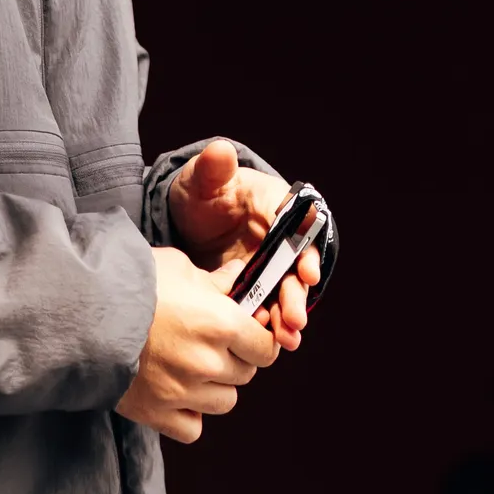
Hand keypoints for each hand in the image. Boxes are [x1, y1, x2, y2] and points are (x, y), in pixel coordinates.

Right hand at [115, 246, 276, 440]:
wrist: (83, 314)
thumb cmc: (133, 283)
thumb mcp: (179, 267)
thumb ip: (215, 280)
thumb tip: (239, 278)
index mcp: (219, 323)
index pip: (265, 347)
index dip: (262, 339)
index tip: (254, 334)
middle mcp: (207, 362)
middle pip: (246, 374)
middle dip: (237, 358)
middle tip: (217, 344)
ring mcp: (182, 393)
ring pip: (225, 402)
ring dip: (217, 386)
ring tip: (196, 367)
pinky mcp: (157, 414)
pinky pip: (193, 428)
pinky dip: (191, 415)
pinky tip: (179, 393)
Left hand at [166, 137, 322, 349]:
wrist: (187, 220)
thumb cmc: (201, 193)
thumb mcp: (202, 180)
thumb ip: (212, 168)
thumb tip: (220, 152)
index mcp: (273, 202)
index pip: (298, 222)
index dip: (305, 247)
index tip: (306, 269)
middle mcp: (280, 235)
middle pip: (297, 263)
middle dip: (297, 291)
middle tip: (294, 317)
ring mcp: (270, 263)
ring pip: (287, 289)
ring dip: (289, 313)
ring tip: (287, 338)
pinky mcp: (257, 286)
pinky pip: (270, 304)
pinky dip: (272, 324)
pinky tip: (273, 342)